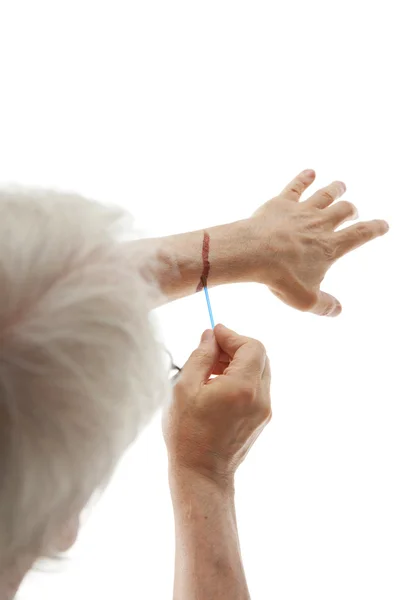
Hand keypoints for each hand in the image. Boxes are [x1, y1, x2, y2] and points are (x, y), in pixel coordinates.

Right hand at [163, 324, 270, 482]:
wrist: (202, 474)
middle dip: (236, 347)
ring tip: (211, 369)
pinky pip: (257, 387)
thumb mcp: (184, 389)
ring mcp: (264, 410)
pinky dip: (242, 377)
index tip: (213, 334)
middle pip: (260, 356)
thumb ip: (200, 357)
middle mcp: (261, 397)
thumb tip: (210, 336)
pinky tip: (218, 385)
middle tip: (210, 350)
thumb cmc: (187, 433)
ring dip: (239, 362)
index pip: (252, 346)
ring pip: (260, 371)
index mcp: (243, 387)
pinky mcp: (262, 419)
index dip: (232, 335)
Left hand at [248, 169, 388, 315]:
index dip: (375, 229)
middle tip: (353, 211)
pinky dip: (305, 178)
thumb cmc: (281, 277)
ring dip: (335, 189)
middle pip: (343, 210)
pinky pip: (296, 186)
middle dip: (351, 210)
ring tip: (341, 185)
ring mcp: (301, 211)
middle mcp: (320, 224)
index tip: (383, 225)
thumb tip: (337, 310)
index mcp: (330, 247)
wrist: (253, 253)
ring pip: (324, 195)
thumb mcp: (306, 300)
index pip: (360, 235)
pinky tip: (310, 172)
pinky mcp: (281, 203)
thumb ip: (325, 305)